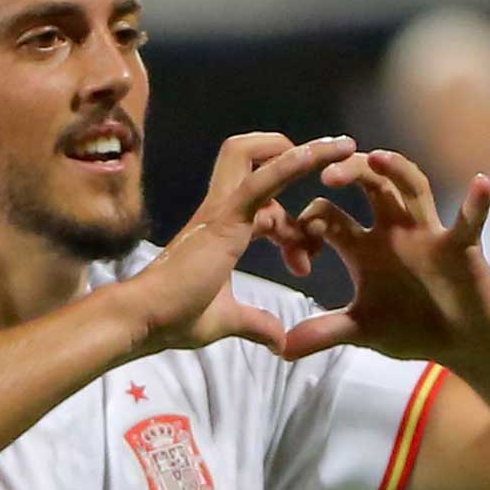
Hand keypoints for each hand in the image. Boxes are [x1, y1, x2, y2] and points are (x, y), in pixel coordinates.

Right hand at [131, 133, 355, 355]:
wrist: (145, 320)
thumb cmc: (175, 318)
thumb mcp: (226, 320)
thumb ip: (254, 323)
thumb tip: (279, 341)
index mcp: (223, 229)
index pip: (266, 206)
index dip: (294, 228)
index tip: (306, 263)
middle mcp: (222, 209)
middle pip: (253, 157)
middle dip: (298, 157)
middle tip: (338, 173)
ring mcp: (222, 209)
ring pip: (256, 154)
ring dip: (304, 150)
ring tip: (345, 148)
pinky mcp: (225, 217)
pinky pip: (261, 179)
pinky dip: (291, 164)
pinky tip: (320, 155)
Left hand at [284, 150, 489, 367]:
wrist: (461, 342)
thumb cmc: (411, 327)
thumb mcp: (362, 330)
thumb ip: (324, 333)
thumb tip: (282, 350)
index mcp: (362, 244)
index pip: (328, 214)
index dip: (308, 223)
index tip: (297, 251)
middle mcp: (392, 229)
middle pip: (368, 184)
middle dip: (348, 172)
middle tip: (326, 175)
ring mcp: (428, 233)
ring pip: (412, 188)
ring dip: (396, 170)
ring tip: (377, 157)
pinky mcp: (461, 247)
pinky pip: (470, 222)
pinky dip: (477, 204)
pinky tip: (481, 183)